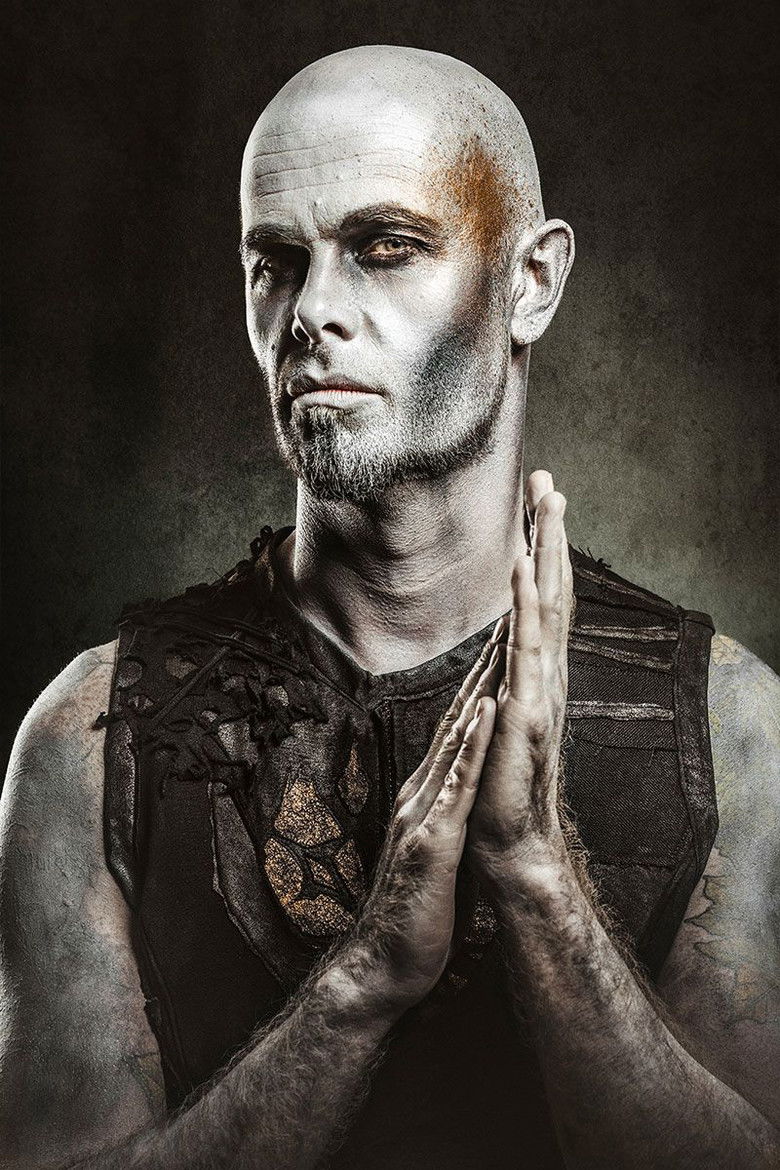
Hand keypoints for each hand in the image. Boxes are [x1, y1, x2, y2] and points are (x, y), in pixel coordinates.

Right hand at [338, 629, 505, 1018]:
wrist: (384, 964)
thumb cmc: (418, 908)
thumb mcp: (440, 846)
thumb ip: (448, 809)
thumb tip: (467, 787)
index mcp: (430, 792)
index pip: (462, 727)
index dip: (484, 680)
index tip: (507, 637)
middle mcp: (423, 790)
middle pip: (458, 717)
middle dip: (484, 664)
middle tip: (509, 611)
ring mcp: (424, 812)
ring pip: (455, 738)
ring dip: (479, 687)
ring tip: (501, 640)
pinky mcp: (432, 841)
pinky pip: (454, 785)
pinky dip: (471, 746)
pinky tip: (486, 712)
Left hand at [467, 469, 573, 890]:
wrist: (505, 837)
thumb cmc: (498, 778)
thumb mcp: (497, 711)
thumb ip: (503, 673)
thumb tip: (503, 638)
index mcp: (534, 670)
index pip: (542, 598)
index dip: (541, 549)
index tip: (537, 503)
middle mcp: (545, 671)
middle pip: (552, 589)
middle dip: (550, 532)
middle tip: (549, 479)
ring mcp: (540, 687)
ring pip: (547, 605)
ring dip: (548, 549)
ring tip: (548, 501)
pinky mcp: (526, 710)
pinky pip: (526, 646)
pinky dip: (525, 601)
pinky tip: (522, 564)